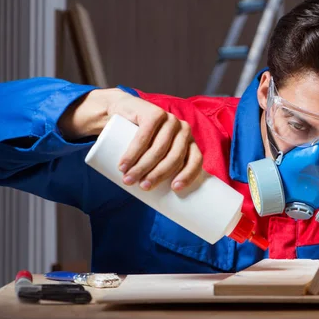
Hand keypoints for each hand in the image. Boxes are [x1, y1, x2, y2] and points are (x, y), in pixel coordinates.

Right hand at [59, 89, 202, 191]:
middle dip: (158, 175)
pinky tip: (125, 163)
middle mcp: (183, 130)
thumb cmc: (142, 142)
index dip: (188, 175)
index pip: (195, 160)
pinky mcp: (153, 112)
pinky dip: (133, 152)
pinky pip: (144, 135)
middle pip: (175, 157)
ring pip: (159, 148)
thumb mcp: (156, 155)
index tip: (174, 190)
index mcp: (189, 143)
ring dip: (142, 167)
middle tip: (142, 188)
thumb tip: (165, 205)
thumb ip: (161, 171)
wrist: (123, 113)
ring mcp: (169, 119)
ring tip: (128, 180)